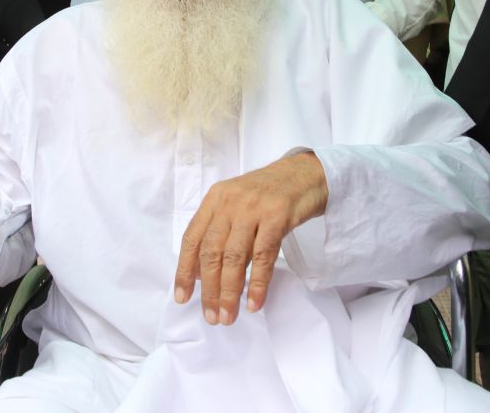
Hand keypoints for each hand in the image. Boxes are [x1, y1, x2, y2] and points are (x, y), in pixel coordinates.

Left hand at [174, 152, 328, 325]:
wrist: (306, 173)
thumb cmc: (269, 193)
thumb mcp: (237, 204)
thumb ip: (219, 231)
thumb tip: (200, 272)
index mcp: (215, 199)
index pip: (192, 239)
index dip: (184, 271)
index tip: (183, 298)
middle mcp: (230, 202)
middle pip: (212, 252)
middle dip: (209, 289)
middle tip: (212, 316)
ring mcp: (253, 208)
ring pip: (235, 257)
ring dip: (230, 291)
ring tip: (228, 316)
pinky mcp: (278, 216)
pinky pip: (263, 256)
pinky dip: (258, 283)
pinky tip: (254, 302)